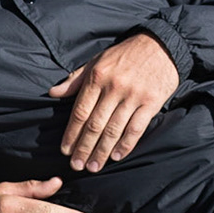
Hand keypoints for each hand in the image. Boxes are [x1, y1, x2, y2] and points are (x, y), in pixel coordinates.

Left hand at [49, 33, 178, 170]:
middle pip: (94, 124)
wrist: (160, 46)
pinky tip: (116, 157)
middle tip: (76, 166)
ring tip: (93, 166)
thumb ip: (75, 79)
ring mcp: (133, 96)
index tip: (65, 150)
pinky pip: (136, 129)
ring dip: (102, 151)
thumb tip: (53, 93)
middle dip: (83, 148)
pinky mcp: (151, 102)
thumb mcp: (96, 61)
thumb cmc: (124, 55)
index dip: (71, 133)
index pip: (80, 111)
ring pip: (114, 130)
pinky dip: (125, 145)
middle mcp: (114, 87)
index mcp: (97, 77)